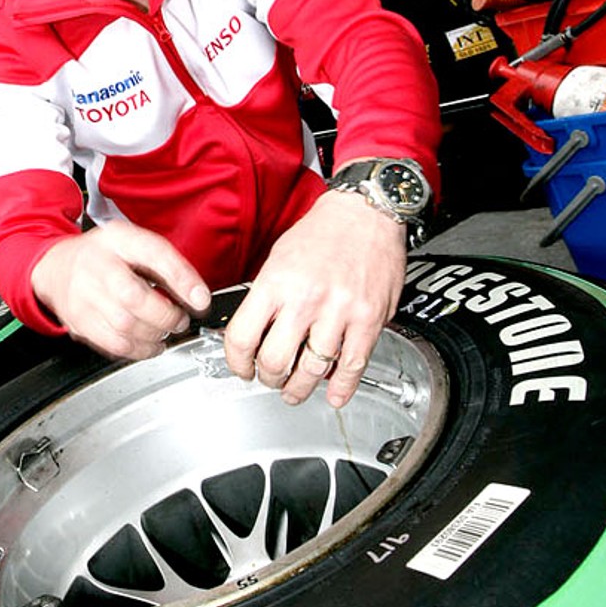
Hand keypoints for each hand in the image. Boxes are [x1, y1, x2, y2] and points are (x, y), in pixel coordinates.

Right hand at [31, 223, 210, 360]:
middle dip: (166, 316)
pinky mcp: (79, 323)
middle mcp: (95, 266)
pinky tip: (150, 343)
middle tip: (179, 319)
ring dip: (155, 335)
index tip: (201, 300)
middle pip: (134, 298)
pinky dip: (139, 350)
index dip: (180, 279)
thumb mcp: (135, 245)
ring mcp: (82, 296)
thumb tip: (199, 297)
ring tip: (165, 329)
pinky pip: (113, 344)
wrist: (55, 267)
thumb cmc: (103, 256)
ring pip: (125, 326)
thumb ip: (168, 266)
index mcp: (116, 240)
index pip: (152, 254)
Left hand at [223, 191, 406, 408]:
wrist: (366, 212)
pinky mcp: (369, 319)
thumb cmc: (322, 233)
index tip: (241, 368)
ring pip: (312, 370)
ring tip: (296, 389)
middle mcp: (306, 298)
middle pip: (275, 361)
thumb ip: (265, 297)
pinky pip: (352, 365)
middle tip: (270, 378)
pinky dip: (342, 387)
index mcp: (276, 282)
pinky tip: (334, 393)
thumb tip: (250, 333)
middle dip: (268, 378)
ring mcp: (339, 310)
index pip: (242, 337)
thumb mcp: (278, 258)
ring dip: (300, 388)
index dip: (236, 362)